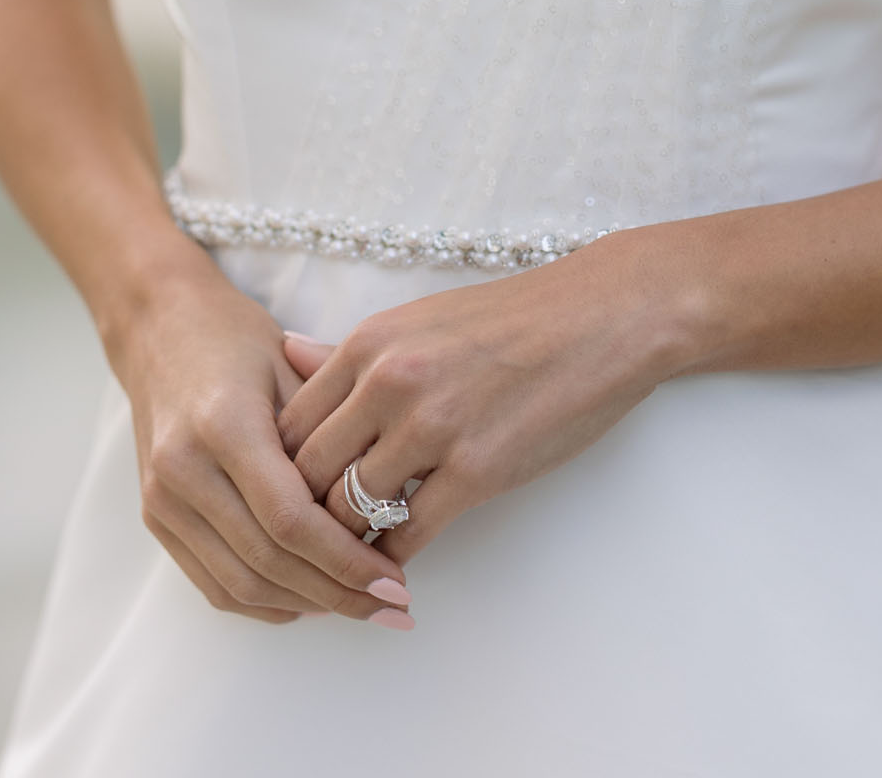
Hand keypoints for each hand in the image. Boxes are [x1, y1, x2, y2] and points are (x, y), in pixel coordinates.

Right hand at [110, 263, 415, 626]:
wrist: (157, 326)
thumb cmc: (235, 336)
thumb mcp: (293, 363)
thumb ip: (336, 430)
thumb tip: (395, 497)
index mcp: (223, 427)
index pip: (290, 520)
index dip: (346, 561)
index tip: (396, 583)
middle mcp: (183, 471)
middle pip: (268, 562)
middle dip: (337, 595)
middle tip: (395, 609)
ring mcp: (163, 502)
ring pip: (240, 585)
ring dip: (307, 606)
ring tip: (364, 608)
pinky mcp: (157, 519)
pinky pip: (214, 583)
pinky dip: (266, 602)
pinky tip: (313, 600)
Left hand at [276, 232, 688, 561]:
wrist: (602, 317)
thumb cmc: (512, 318)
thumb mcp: (419, 318)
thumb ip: (351, 351)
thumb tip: (286, 357)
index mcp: (370, 342)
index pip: (288, 427)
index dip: (279, 472)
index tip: (288, 499)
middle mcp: (389, 381)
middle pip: (307, 474)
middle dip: (301, 517)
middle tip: (305, 547)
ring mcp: (432, 427)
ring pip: (349, 511)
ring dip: (344, 544)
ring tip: (346, 560)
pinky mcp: (476, 470)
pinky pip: (407, 535)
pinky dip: (391, 560)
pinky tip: (393, 564)